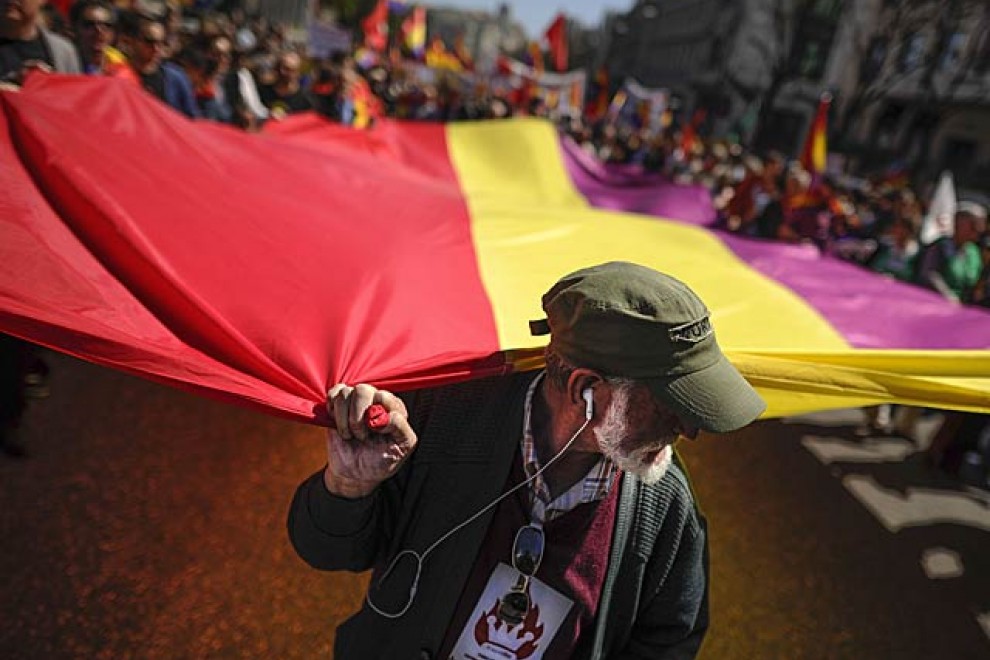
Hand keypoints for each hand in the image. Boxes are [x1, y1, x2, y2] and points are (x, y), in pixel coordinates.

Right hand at [323, 383, 416, 498]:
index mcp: (395, 408)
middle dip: (357, 418)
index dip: (375, 414)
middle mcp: (376, 400)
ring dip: (344, 420)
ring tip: (350, 435)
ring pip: (346, 393)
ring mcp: (357, 401)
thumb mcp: (401, 449)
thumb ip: (400, 428)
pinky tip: (338, 424)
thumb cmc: (382, 460)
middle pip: (363, 390)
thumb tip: (387, 415)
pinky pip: (333, 394)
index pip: (384, 397)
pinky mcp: (339, 405)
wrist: (356, 474)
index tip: (375, 432)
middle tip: (361, 436)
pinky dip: (333, 411)